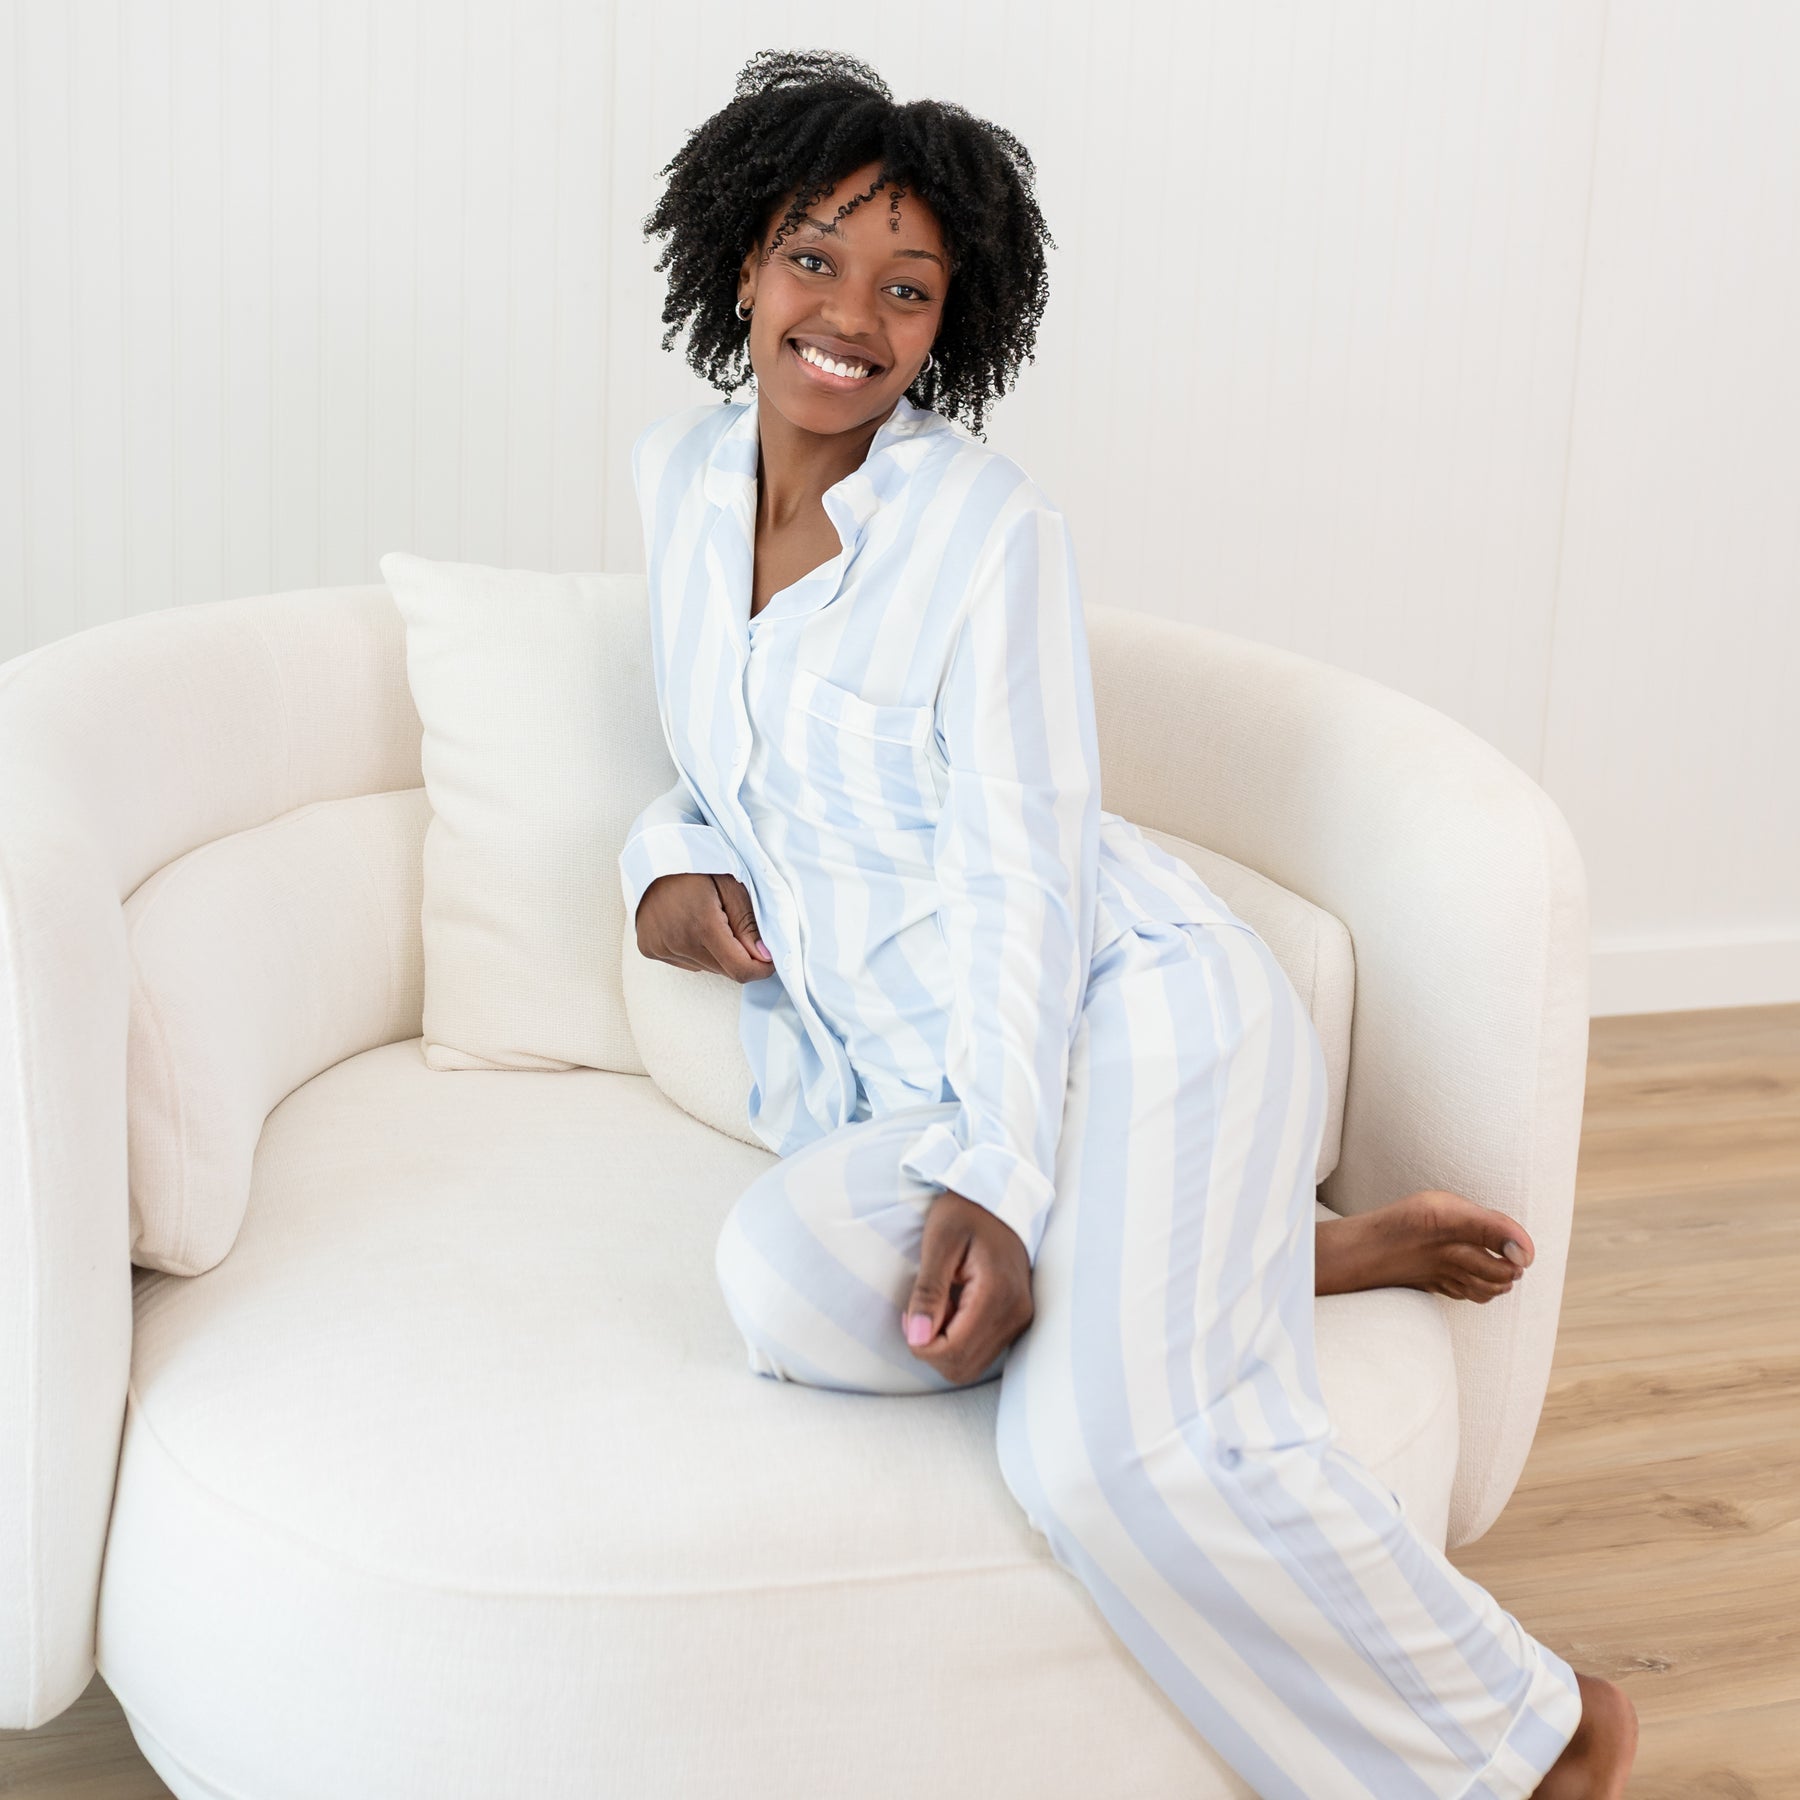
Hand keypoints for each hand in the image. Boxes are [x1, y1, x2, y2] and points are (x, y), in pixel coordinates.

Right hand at [635, 871, 775, 982]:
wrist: (652, 855)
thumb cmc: (695, 865)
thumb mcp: (730, 885)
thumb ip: (748, 923)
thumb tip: (765, 957)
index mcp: (703, 925)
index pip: (740, 970)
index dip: (760, 969)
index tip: (768, 958)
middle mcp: (679, 942)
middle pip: (724, 971)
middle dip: (738, 956)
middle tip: (734, 924)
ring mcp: (661, 948)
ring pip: (705, 967)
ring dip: (716, 953)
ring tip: (707, 919)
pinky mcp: (649, 949)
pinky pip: (685, 963)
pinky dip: (695, 950)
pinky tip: (689, 925)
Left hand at [902, 1191, 1034, 1383]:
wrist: (998, 1198)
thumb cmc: (965, 1213)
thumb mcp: (939, 1243)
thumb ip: (928, 1292)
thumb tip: (917, 1338)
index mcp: (997, 1294)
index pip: (953, 1351)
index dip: (921, 1344)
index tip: (910, 1314)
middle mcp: (1015, 1314)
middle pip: (962, 1366)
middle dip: (930, 1348)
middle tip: (920, 1311)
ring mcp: (1019, 1320)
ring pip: (971, 1365)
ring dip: (944, 1346)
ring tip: (939, 1306)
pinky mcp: (1016, 1321)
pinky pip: (981, 1351)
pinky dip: (959, 1341)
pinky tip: (954, 1308)